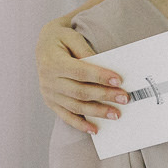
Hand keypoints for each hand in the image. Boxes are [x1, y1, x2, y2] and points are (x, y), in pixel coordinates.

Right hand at [36, 15, 128, 133]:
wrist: (43, 46)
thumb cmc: (62, 40)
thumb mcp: (73, 37)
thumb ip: (86, 51)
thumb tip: (103, 68)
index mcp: (53, 63)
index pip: (80, 72)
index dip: (100, 77)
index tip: (119, 80)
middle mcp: (48, 81)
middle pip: (80, 91)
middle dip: (104, 95)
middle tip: (124, 98)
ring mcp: (49, 94)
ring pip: (76, 106)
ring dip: (97, 111)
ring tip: (116, 114)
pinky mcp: (51, 103)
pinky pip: (66, 116)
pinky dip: (80, 124)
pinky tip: (95, 129)